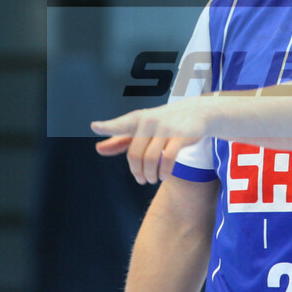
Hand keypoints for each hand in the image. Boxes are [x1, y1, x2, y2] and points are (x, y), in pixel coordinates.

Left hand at [92, 98, 209, 184]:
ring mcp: (165, 128)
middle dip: (137, 172)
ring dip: (150, 175)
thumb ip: (120, 140)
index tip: (95, 126)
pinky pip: (168, 160)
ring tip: (152, 179)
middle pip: (135, 154)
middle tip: (141, 179)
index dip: (107, 126)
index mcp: (138, 118)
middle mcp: (150, 121)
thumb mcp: (142, 128)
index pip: (120, 124)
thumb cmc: (163, 122)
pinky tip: (164, 175)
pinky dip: (164, 172)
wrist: (196, 112)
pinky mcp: (180, 136)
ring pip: (151, 160)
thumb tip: (98, 149)